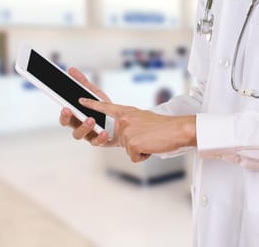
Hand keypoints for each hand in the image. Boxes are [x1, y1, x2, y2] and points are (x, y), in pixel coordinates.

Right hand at [58, 67, 115, 146]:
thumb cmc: (104, 107)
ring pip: (80, 135)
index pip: (65, 116)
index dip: (63, 113)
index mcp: (76, 115)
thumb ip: (83, 82)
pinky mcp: (99, 141)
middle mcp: (80, 126)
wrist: (122, 119)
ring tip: (91, 120)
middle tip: (72, 111)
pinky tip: (104, 132)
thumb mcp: (95, 93)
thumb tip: (71, 70)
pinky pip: (97, 142)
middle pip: (70, 125)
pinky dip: (100, 138)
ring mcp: (89, 135)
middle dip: (70, 119)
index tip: (65, 108)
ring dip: (84, 127)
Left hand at [79, 98, 196, 162]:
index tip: (80, 101)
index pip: (106, 107)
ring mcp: (126, 132)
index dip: (92, 105)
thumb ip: (130, 123)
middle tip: (147, 136)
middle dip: (133, 143)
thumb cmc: (163, 127)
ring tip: (151, 140)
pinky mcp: (131, 144)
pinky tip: (151, 146)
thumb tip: (124, 133)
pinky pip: (134, 157)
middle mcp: (124, 120)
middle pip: (120, 140)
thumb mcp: (143, 119)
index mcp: (126, 112)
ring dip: (140, 149)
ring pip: (128, 149)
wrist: (178, 130)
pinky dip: (143, 155)